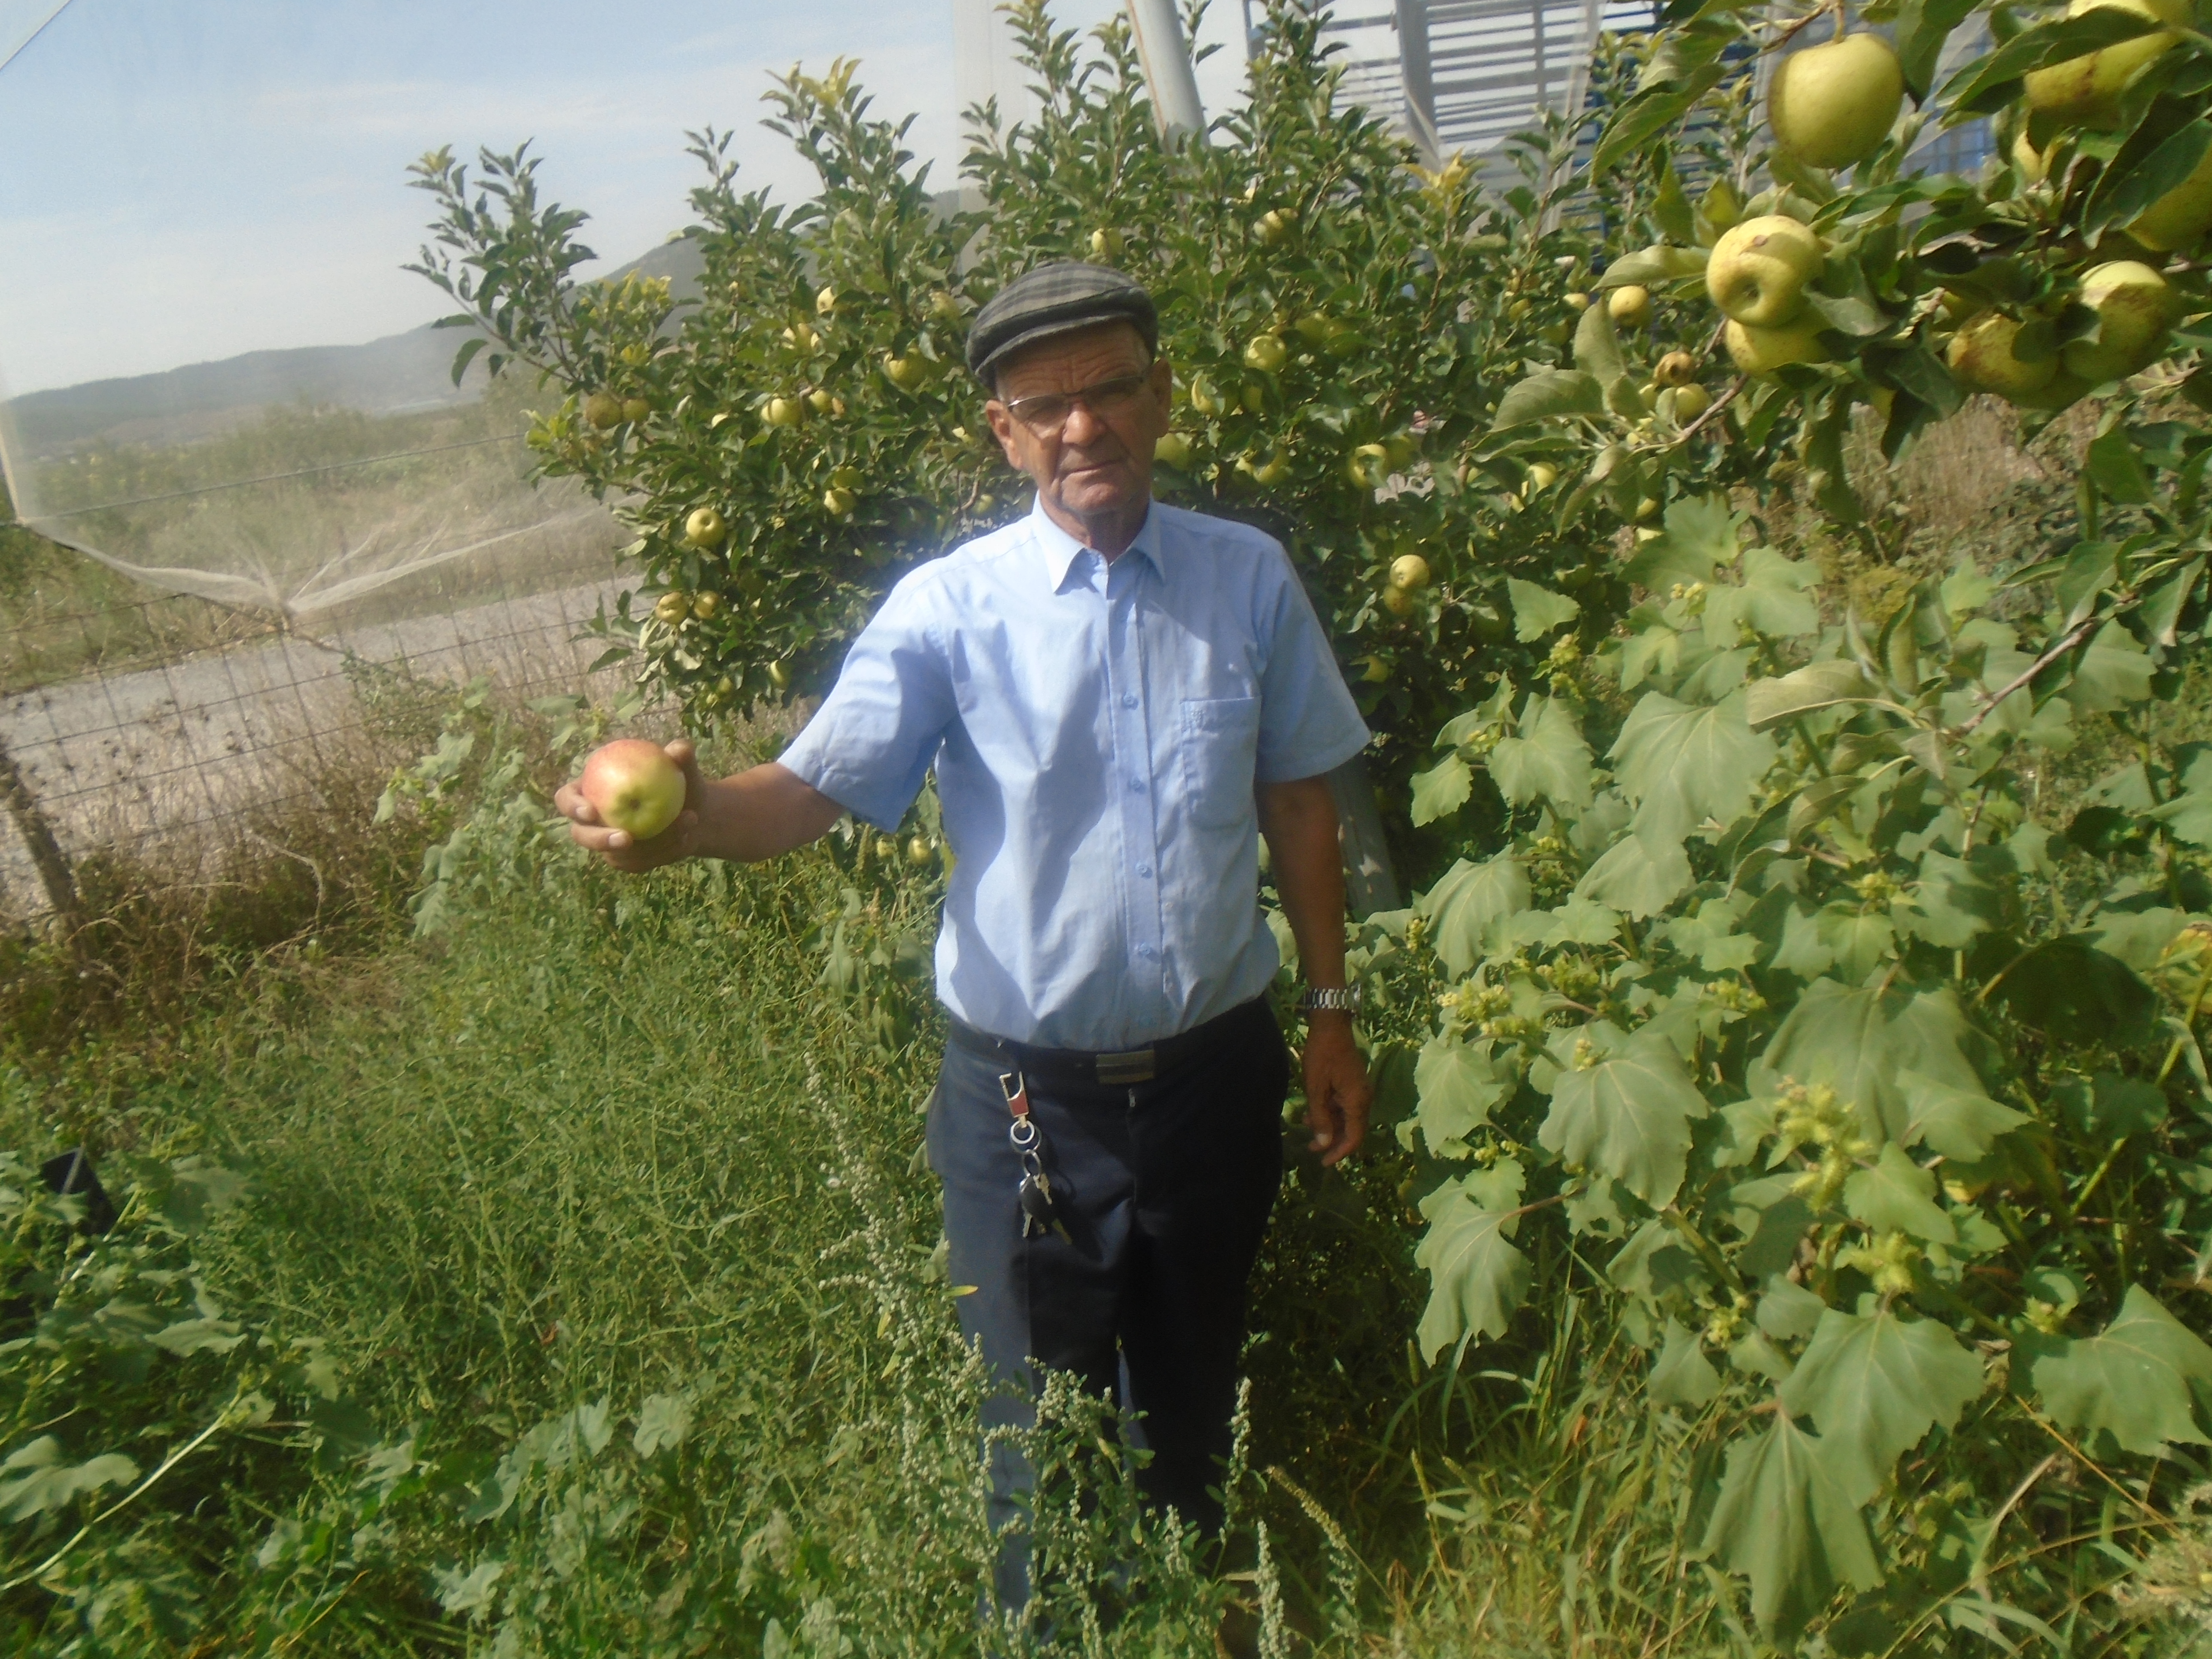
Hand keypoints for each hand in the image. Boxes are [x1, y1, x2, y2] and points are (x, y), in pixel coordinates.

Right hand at [554, 738, 705, 872]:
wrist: (693, 809)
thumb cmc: (677, 781)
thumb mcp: (683, 767)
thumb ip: (680, 756)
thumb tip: (678, 749)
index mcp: (589, 790)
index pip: (566, 798)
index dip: (572, 806)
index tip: (591, 811)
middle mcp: (594, 821)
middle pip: (581, 835)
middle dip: (599, 840)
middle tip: (628, 838)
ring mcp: (608, 844)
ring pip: (617, 854)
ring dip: (649, 846)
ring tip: (682, 826)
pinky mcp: (628, 861)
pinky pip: (642, 863)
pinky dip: (665, 852)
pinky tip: (688, 839)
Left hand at [1300, 1011, 1370, 1166]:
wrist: (1331, 1025)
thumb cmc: (1322, 1055)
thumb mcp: (1315, 1088)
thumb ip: (1320, 1117)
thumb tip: (1324, 1144)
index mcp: (1357, 1101)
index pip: (1354, 1137)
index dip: (1340, 1152)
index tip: (1324, 1162)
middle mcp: (1363, 1099)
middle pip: (1352, 1129)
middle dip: (1332, 1141)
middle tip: (1311, 1149)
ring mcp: (1359, 1091)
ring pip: (1347, 1118)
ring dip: (1329, 1126)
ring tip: (1306, 1128)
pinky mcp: (1353, 1084)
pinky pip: (1344, 1105)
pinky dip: (1330, 1112)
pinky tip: (1311, 1112)